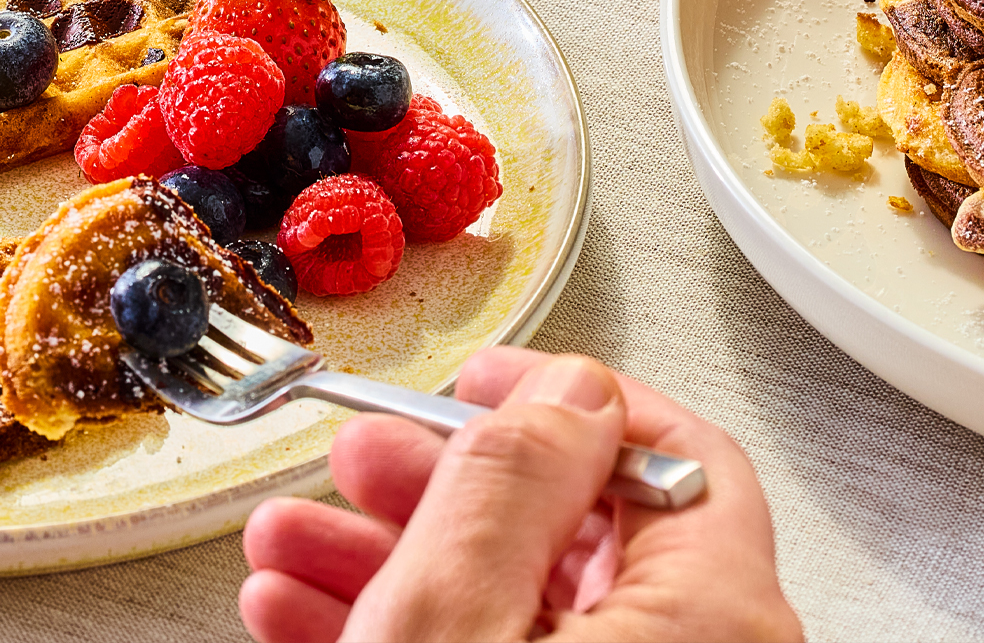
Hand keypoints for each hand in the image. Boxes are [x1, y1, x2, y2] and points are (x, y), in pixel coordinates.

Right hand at [239, 347, 801, 641]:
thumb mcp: (451, 615)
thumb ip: (508, 481)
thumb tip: (560, 386)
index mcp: (710, 616)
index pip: (672, 455)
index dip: (560, 398)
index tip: (474, 378)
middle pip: (570, 530)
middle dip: (431, 483)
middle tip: (355, 457)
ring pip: (510, 599)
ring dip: (382, 555)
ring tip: (285, 544)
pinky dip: (397, 624)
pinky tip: (301, 610)